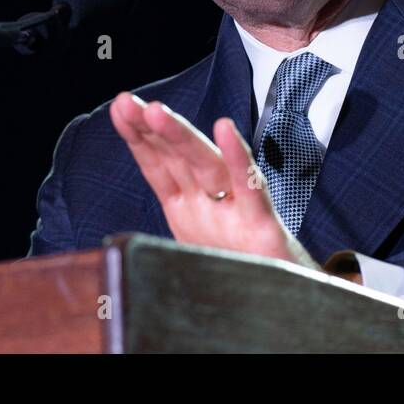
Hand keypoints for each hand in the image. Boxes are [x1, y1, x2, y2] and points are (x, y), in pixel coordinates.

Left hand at [108, 92, 321, 271]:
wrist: (286, 301)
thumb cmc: (241, 268)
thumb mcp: (192, 251)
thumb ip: (166, 236)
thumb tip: (117, 249)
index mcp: (190, 208)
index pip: (159, 166)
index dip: (138, 137)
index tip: (119, 109)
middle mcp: (212, 201)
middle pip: (178, 158)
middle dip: (151, 127)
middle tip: (127, 103)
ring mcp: (237, 210)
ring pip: (207, 165)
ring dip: (180, 136)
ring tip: (155, 111)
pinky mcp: (264, 225)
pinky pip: (249, 189)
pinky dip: (237, 159)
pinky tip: (224, 131)